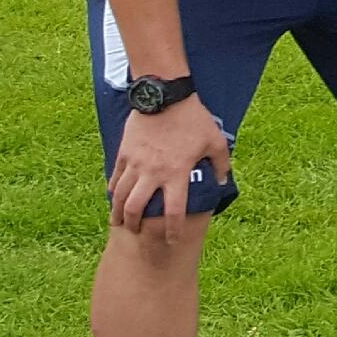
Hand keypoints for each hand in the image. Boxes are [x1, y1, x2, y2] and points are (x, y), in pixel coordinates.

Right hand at [109, 93, 227, 233]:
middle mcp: (153, 173)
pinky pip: (115, 177)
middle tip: (136, 232)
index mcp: (177, 173)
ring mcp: (135, 163)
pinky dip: (113, 190)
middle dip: (134, 225)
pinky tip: (114, 197)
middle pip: (136, 208)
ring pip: (120, 196)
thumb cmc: (194, 119)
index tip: (172, 240)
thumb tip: (223, 182)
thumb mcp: (216, 141)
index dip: (172, 230)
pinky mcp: (123, 153)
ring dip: (118, 212)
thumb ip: (222, 164)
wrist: (165, 96)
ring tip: (119, 221)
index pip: (174, 211)